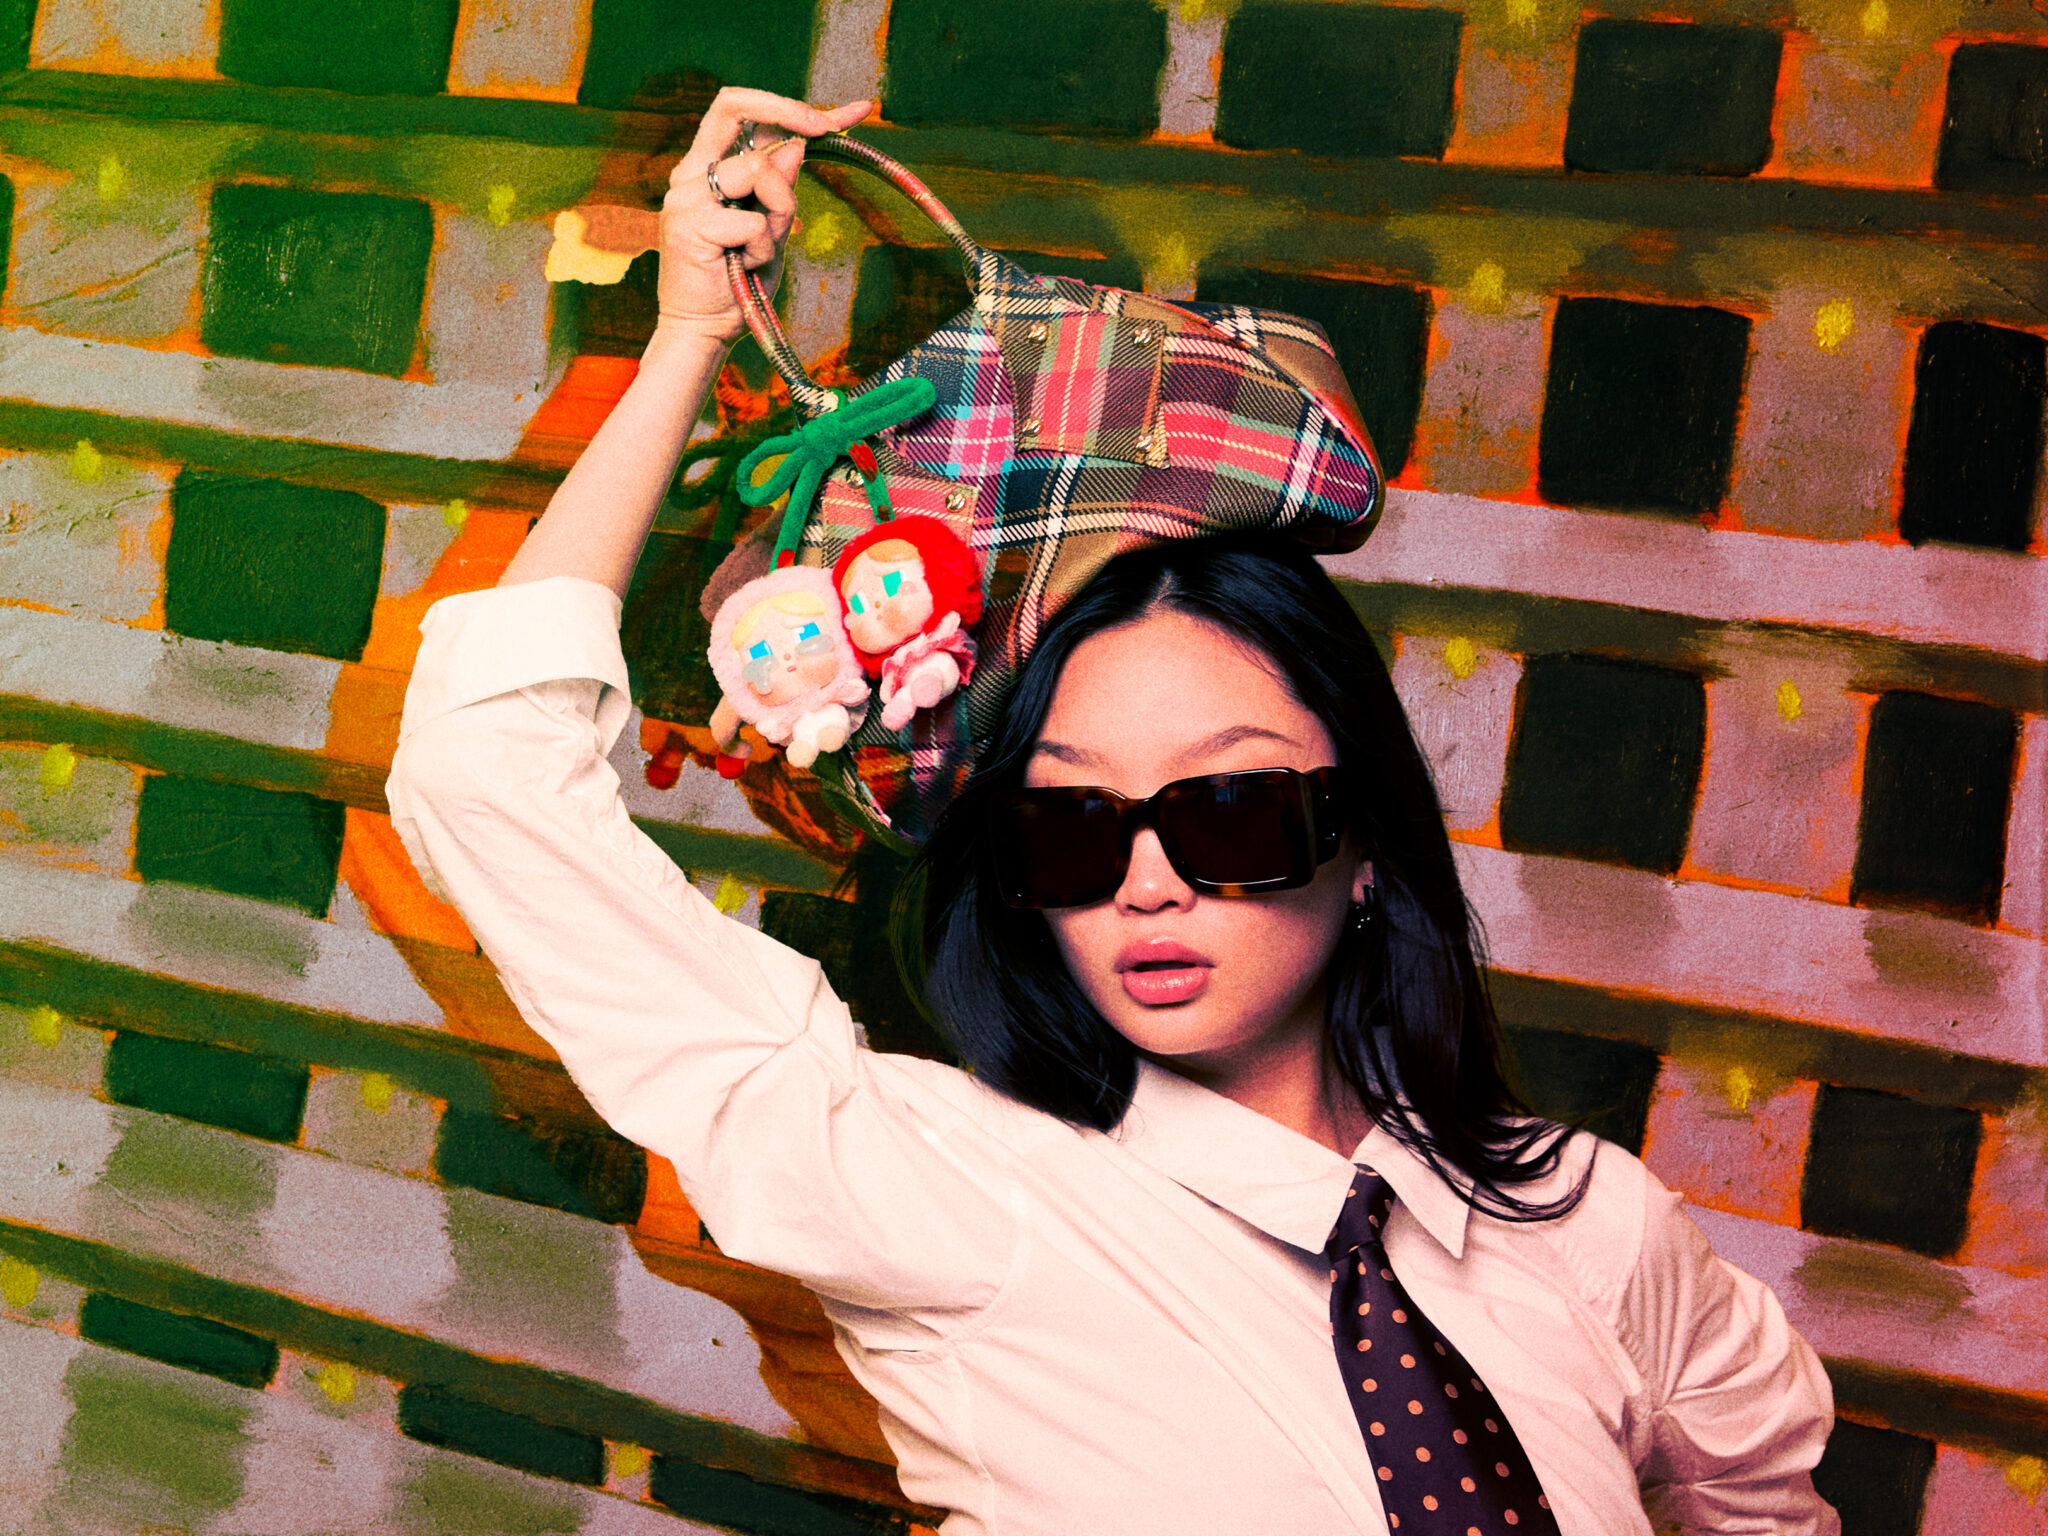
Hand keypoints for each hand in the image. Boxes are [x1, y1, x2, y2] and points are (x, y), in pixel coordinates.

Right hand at [655, 87, 871, 346]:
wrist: (705, 330)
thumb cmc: (740, 283)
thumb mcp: (771, 229)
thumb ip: (779, 189)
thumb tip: (795, 146)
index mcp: (706, 168)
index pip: (739, 113)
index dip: (786, 106)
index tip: (833, 118)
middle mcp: (690, 173)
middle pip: (730, 106)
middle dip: (785, 109)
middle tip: (823, 127)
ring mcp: (684, 195)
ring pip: (758, 170)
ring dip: (781, 209)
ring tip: (764, 249)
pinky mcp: (687, 223)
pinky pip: (753, 221)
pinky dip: (765, 247)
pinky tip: (748, 267)